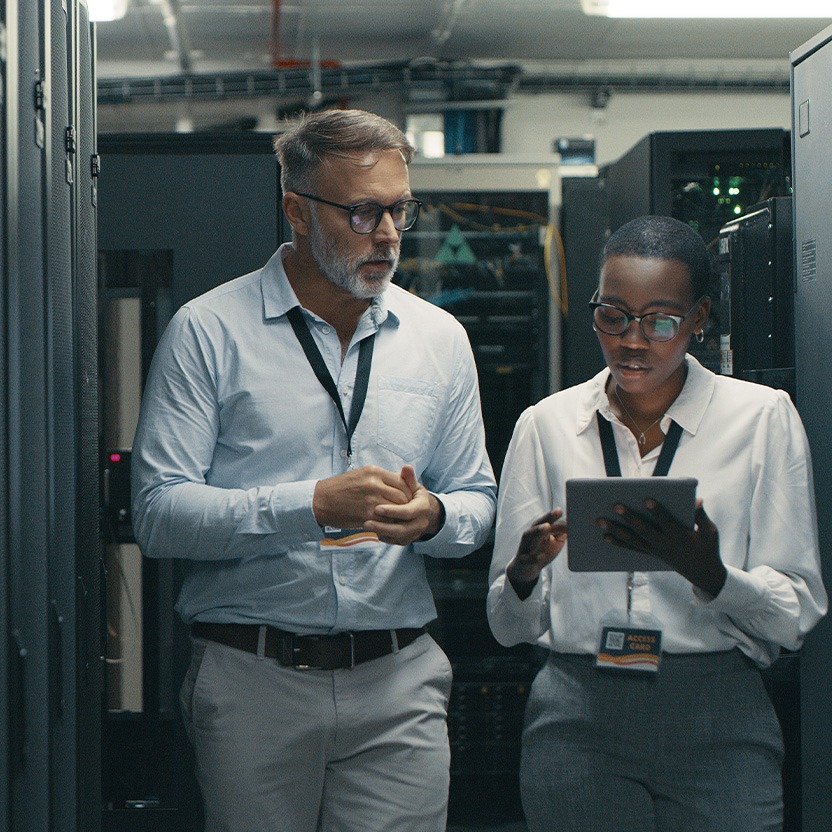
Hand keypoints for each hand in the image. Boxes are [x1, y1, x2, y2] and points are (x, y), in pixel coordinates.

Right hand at [313, 464, 412, 529]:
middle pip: (403, 497)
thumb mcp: (362, 475)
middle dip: (406, 506)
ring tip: (397, 519)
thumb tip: (400, 482)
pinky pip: (385, 521)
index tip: (407, 499)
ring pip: (396, 510)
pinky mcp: (365, 515)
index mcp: (375, 472)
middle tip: (405, 512)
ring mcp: (371, 500)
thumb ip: (381, 478)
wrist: (321, 500)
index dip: (408, 492)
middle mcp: (374, 484)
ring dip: (398, 516)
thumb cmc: (341, 487)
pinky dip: (389, 524)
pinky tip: (387, 525)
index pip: (402, 482)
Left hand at [363, 465, 444, 545]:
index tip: (377, 508)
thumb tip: (407, 467)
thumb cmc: (414, 495)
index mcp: (422, 508)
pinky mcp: (407, 539)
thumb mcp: (413, 486)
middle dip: (384, 526)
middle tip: (366, 522)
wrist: (424, 511)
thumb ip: (408, 478)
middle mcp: (421, 522)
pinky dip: (384, 537)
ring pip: (398, 537)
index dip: (393, 511)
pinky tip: (372, 531)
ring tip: (365, 526)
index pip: (408, 511)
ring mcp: (414, 533)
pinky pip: (395, 541)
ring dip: (381, 532)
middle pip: (402, 528)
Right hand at [505, 509, 567, 599]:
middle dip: (547, 518)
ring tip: (547, 527)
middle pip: (537, 524)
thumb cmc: (543, 551)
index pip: (546, 520)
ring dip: (537, 531)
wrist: (526, 568)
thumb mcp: (555, 541)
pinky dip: (533, 557)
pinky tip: (541, 556)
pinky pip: (527, 558)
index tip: (561, 510)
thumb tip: (572, 525)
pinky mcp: (522, 560)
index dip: (553, 515)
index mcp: (538, 530)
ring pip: (528, 537)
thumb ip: (562, 532)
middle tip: (557, 512)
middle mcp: (530, 536)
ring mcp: (525, 547)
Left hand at [597, 497, 726, 596]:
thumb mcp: (709, 532)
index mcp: (680, 536)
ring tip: (600, 521)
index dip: (657, 511)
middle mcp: (665, 544)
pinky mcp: (651, 554)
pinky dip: (618, 543)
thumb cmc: (707, 548)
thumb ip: (700, 515)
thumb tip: (696, 499)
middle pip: (644, 530)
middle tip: (615, 505)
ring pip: (633, 540)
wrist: (703, 573)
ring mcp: (656, 550)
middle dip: (629, 518)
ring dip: (615, 530)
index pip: (666, 522)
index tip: (646, 498)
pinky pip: (632, 548)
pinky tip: (605, 536)